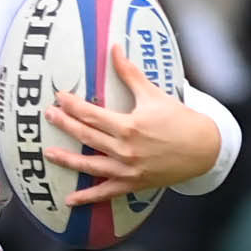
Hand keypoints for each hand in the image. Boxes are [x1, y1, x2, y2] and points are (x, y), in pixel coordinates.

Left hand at [43, 48, 221, 206]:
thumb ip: (130, 74)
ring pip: (90, 165)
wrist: (203, 149)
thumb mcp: (154, 94)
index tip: (59, 98)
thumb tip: (115, 48)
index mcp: (129, 126)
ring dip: (67, 161)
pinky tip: (69, 201)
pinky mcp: (132, 184)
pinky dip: (87, 198)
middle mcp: (125, 150)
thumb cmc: (179, 120)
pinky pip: (105, 193)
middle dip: (65, 125)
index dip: (73, 105)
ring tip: (48, 154)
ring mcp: (127, 170)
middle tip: (49, 115)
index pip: (92, 115)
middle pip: (87, 137)